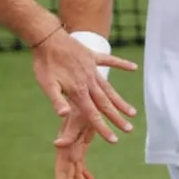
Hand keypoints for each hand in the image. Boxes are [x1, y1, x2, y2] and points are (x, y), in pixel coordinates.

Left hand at [32, 28, 137, 142]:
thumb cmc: (44, 64)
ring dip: (121, 101)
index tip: (114, 140)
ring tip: (132, 111)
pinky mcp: (92, 56)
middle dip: (117, 118)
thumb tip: (64, 115)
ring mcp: (92, 68)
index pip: (92, 114)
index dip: (103, 128)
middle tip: (129, 129)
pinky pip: (110, 61)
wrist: (47, 38)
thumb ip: (57, 100)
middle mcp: (89, 81)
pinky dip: (122, 64)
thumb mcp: (46, 85)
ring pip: (110, 88)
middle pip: (105, 104)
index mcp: (78, 91)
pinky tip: (133, 68)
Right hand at [53, 110, 98, 178]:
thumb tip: (57, 144)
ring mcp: (74, 149)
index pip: (61, 170)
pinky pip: (82, 165)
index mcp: (65, 148)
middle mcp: (68, 150)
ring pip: (76, 172)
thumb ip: (67, 134)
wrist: (85, 99)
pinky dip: (86, 174)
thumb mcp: (75, 121)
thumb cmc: (79, 109)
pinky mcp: (81, 146)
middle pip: (69, 175)